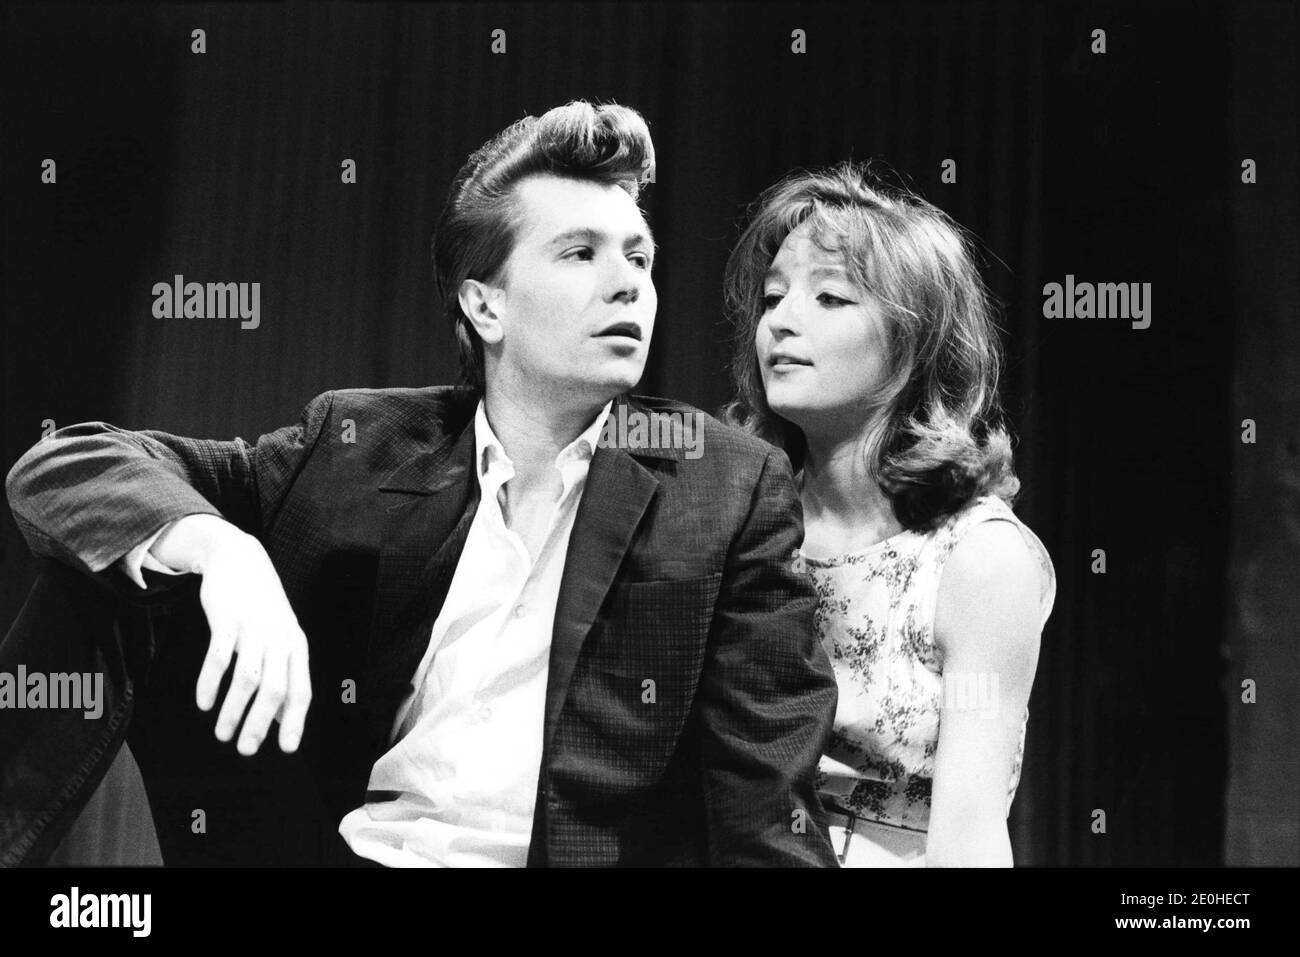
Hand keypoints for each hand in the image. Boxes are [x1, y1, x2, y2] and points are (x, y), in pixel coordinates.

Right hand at [158, 518, 312, 754]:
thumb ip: (284, 675)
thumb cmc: (262, 609)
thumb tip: (284, 720)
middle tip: (246, 750)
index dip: (295, 721)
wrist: (240, 559)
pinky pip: (219, 657)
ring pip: (247, 678)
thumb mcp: (282, 638)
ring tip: (222, 734)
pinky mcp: (228, 619)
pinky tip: (203, 704)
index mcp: (297, 647)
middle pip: (275, 690)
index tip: (287, 749)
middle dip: (260, 724)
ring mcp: (254, 629)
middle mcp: (280, 639)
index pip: (301, 690)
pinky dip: (210, 683)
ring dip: (233, 710)